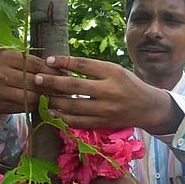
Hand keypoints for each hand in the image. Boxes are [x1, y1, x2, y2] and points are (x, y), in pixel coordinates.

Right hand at [0, 51, 63, 116]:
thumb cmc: (7, 72)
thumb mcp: (17, 63)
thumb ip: (36, 65)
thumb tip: (63, 71)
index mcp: (8, 57)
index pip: (36, 64)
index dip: (54, 71)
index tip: (67, 76)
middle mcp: (1, 72)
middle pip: (34, 81)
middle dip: (52, 86)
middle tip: (66, 90)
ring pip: (30, 96)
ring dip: (44, 98)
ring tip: (56, 98)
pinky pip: (24, 106)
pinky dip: (35, 106)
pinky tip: (42, 104)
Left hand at [34, 56, 180, 133]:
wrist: (148, 108)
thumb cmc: (128, 84)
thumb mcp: (115, 70)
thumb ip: (93, 69)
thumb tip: (64, 65)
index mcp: (113, 73)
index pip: (84, 66)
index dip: (65, 62)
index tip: (49, 60)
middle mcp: (109, 91)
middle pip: (75, 87)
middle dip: (53, 83)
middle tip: (37, 79)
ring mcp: (105, 109)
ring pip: (73, 106)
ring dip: (54, 101)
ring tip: (41, 96)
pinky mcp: (102, 123)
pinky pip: (78, 121)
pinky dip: (63, 117)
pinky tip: (52, 112)